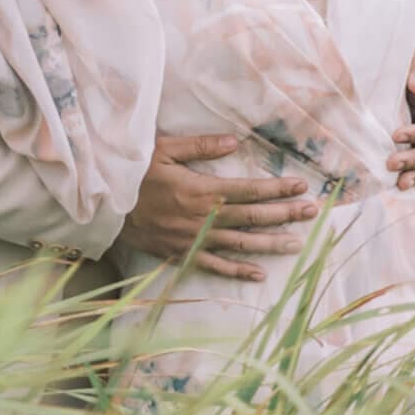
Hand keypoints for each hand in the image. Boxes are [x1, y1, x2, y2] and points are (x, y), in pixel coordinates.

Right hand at [113, 134, 319, 282]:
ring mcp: (193, 239)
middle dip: (285, 214)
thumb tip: (234, 141)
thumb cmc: (132, 173)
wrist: (101, 206)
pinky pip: (215, 265)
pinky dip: (237, 271)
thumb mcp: (163, 148)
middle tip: (313, 212)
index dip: (278, 189)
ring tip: (298, 243)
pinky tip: (259, 273)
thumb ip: (200, 145)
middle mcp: (202, 217)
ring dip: (271, 243)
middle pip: (252, 217)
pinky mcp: (181, 253)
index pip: (249, 190)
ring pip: (240, 243)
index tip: (302, 186)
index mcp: (201, 189)